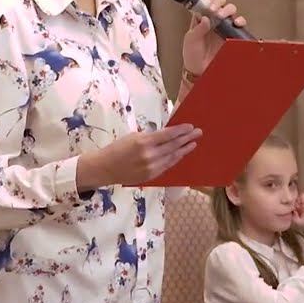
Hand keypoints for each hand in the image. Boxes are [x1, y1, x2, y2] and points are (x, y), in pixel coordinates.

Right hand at [76, 125, 202, 188]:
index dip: (181, 130)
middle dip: (187, 138)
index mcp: (144, 141)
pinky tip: (181, 154)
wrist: (105, 168)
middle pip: (173, 145)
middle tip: (198, 133)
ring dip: (184, 150)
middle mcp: (150, 155)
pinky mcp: (152, 176)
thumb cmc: (117, 149)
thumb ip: (150, 137)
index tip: (190, 126)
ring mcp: (151, 167)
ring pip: (173, 157)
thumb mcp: (132, 136)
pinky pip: (167, 166)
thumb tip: (166, 135)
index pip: (167, 135)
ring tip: (193, 144)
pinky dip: (175, 159)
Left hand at [182, 0, 246, 76]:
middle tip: (213, 9)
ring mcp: (223, 26)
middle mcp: (213, 19)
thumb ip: (198, 29)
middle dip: (218, 1)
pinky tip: (236, 22)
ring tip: (222, 16)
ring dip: (227, 9)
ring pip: (230, 9)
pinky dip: (240, 20)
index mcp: (200, 17)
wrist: (200, 70)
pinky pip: (239, 24)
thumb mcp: (190, 40)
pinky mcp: (231, 34)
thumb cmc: (192, 54)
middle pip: (220, 1)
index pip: (205, 0)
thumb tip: (206, 18)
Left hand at [292, 188, 303, 235]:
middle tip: (298, 204)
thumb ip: (294, 219)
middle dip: (296, 199)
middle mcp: (303, 202)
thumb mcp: (301, 222)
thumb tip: (293, 211)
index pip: (293, 202)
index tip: (294, 207)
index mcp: (299, 207)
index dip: (292, 203)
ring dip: (302, 196)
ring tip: (303, 201)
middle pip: (297, 197)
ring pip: (302, 193)